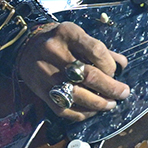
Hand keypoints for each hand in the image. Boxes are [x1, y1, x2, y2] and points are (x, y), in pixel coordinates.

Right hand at [16, 22, 130, 122]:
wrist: (25, 45)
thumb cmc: (59, 41)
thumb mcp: (77, 36)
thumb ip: (100, 50)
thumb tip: (122, 64)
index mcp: (67, 34)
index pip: (96, 51)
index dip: (110, 65)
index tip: (115, 72)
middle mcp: (55, 53)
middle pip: (88, 76)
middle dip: (111, 88)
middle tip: (123, 93)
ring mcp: (46, 74)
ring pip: (77, 95)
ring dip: (99, 104)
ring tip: (110, 104)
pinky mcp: (41, 91)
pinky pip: (64, 109)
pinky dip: (82, 113)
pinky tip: (92, 111)